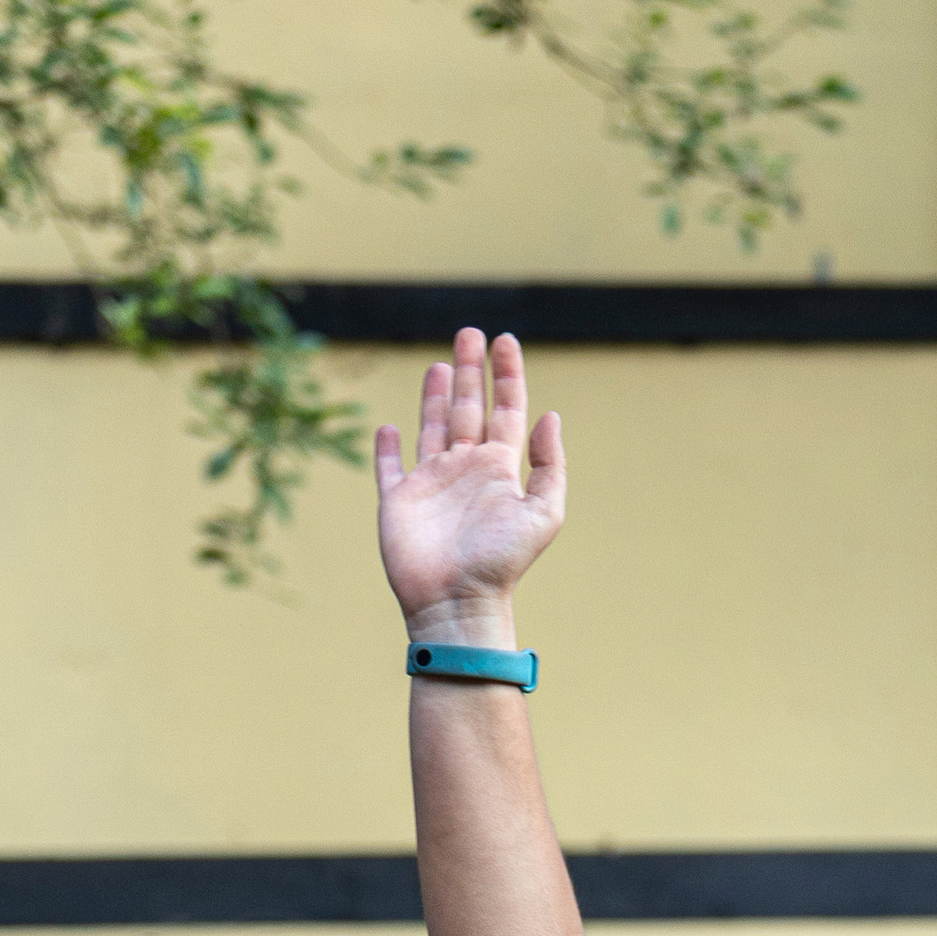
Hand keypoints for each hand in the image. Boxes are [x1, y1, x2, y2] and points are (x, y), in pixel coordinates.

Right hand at [375, 329, 565, 638]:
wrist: (457, 602)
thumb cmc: (501, 563)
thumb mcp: (543, 514)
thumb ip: (549, 466)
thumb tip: (548, 416)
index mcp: (499, 469)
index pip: (505, 410)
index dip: (507, 375)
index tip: (504, 341)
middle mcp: (465, 470)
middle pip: (468, 408)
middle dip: (470, 371)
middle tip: (470, 333)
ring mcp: (430, 484)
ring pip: (433, 428)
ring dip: (435, 397)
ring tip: (440, 364)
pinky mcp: (398, 502)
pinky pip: (389, 468)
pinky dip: (387, 448)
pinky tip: (389, 428)